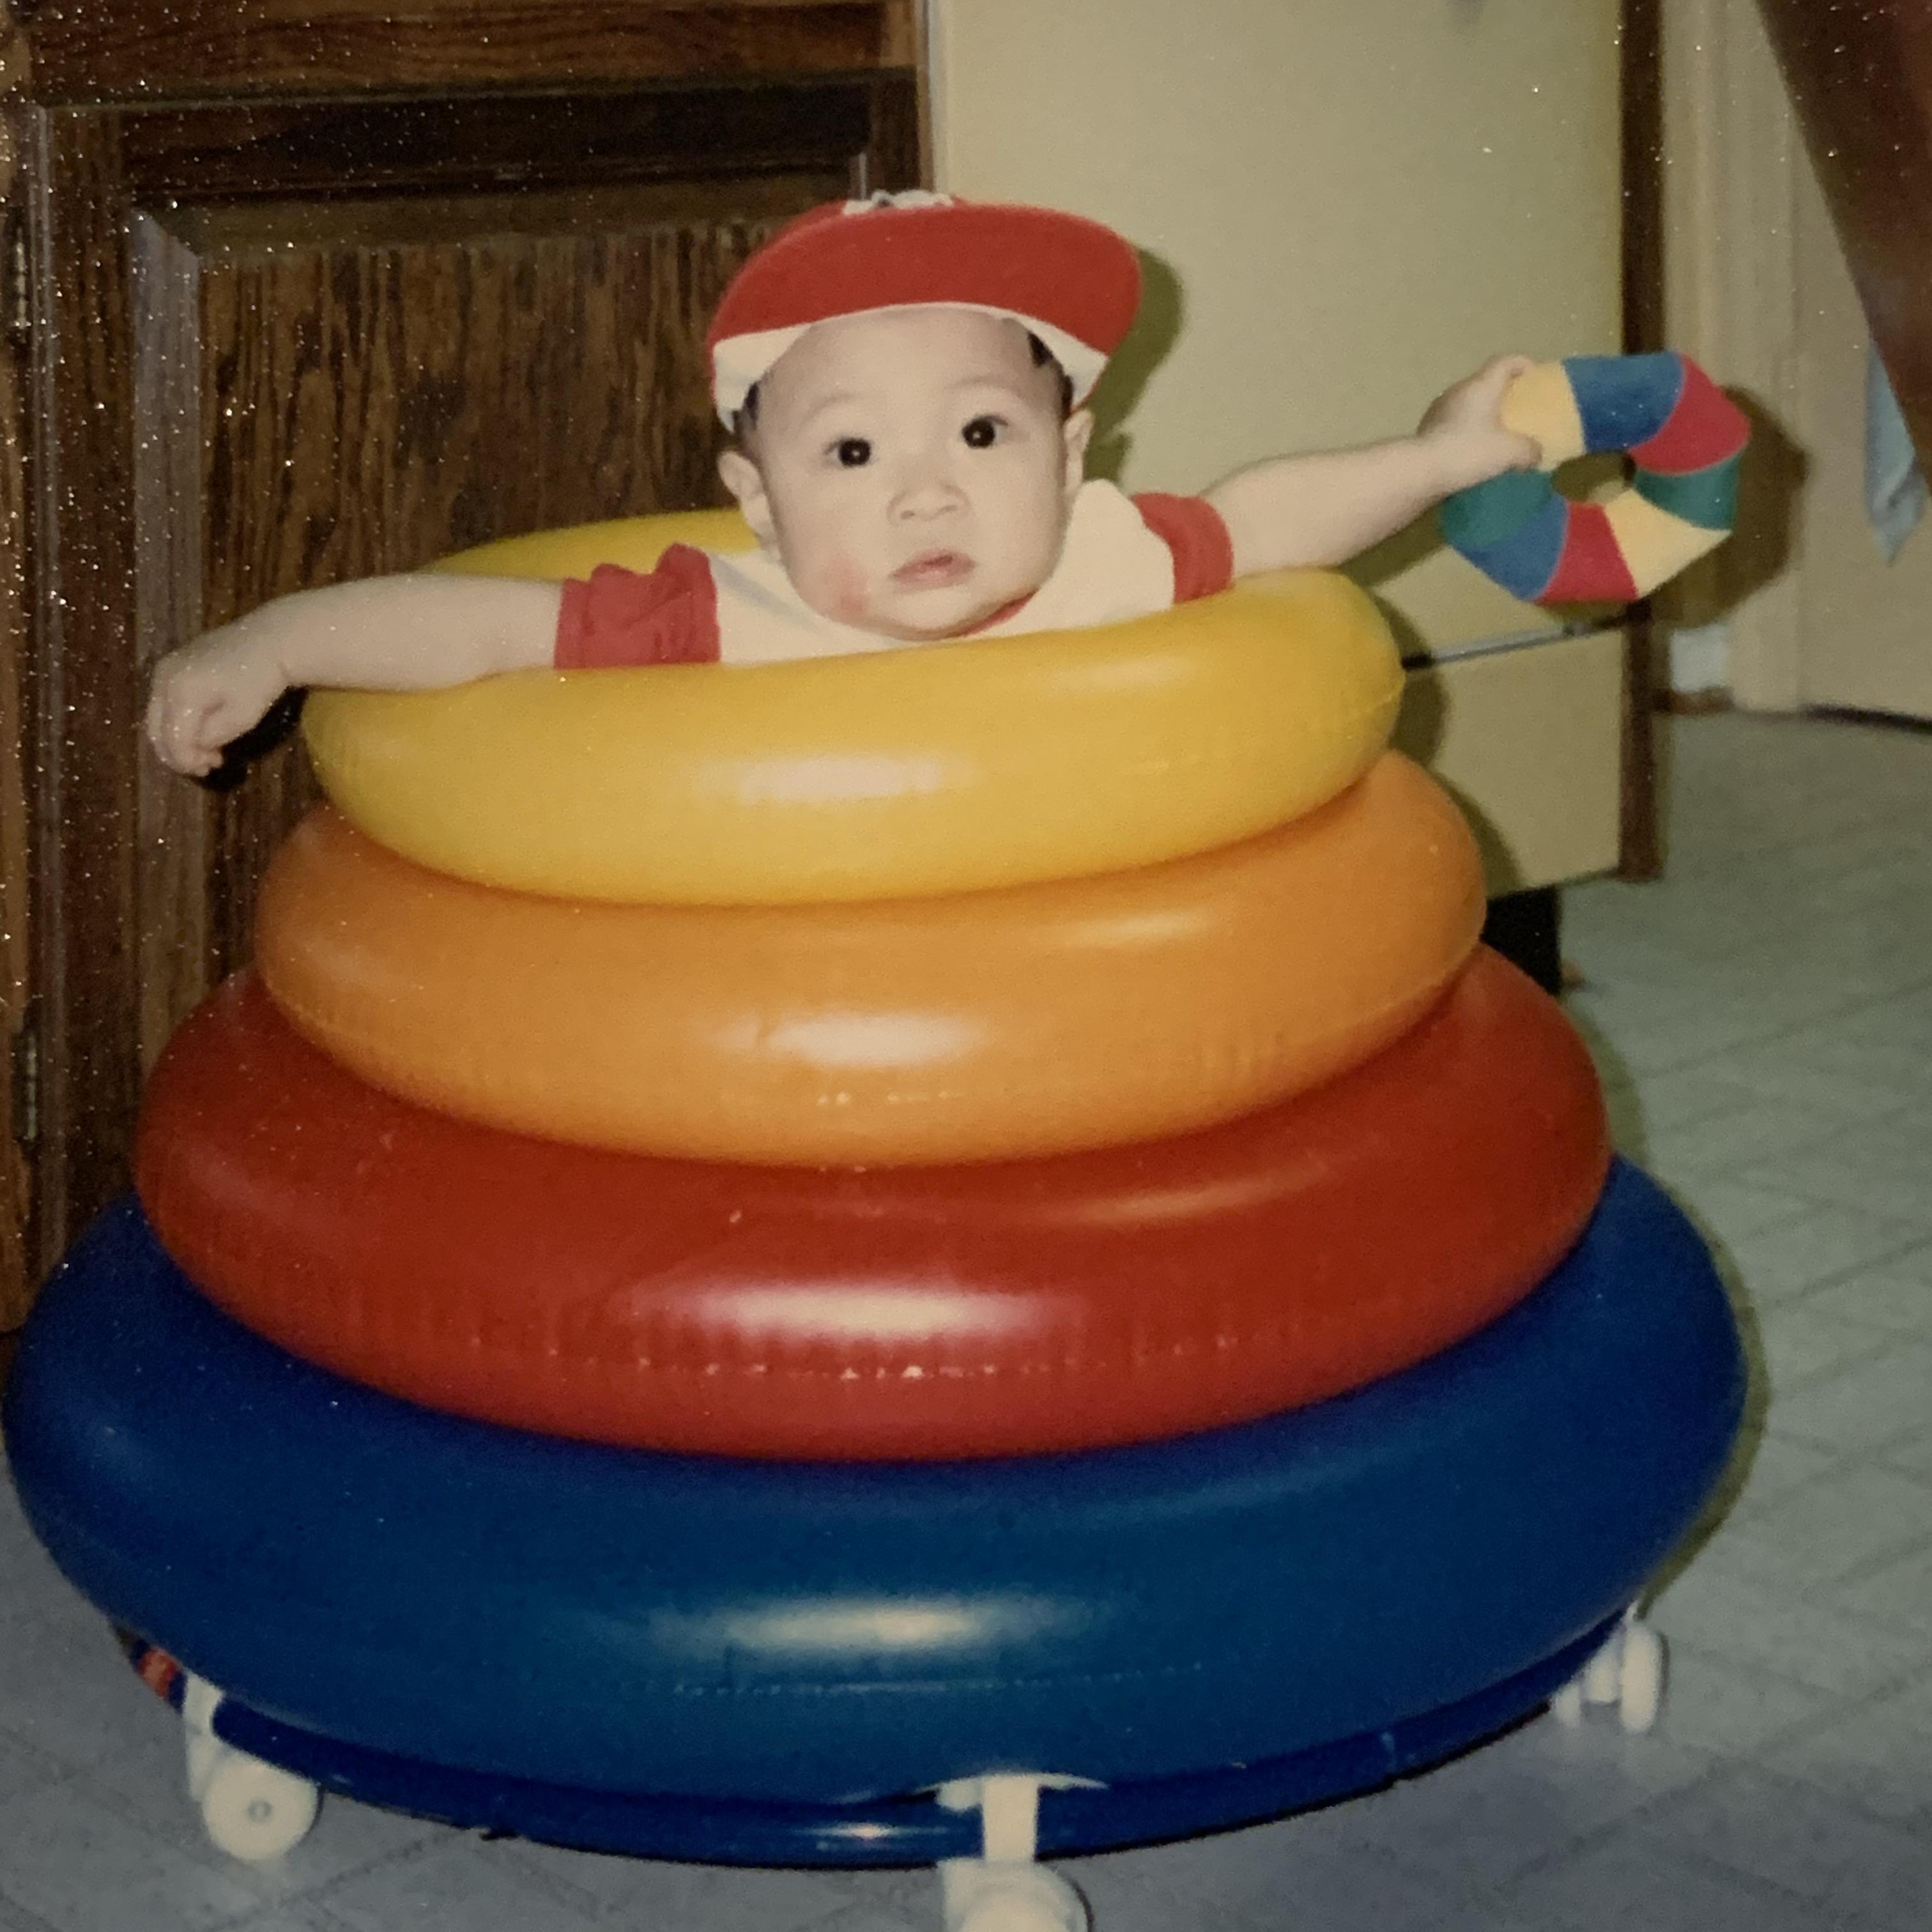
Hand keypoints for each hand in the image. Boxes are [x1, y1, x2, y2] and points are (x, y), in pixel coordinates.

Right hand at [145, 622, 289, 776]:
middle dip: (178, 754)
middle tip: (206, 766)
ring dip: (177, 739)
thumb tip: (194, 748)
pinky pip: (164, 702)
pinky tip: (203, 729)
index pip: (173, 739)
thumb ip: (212, 737)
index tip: (210, 770)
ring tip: (208, 751)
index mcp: (181, 692)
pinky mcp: (171, 665)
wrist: (270, 640)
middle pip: (156, 729)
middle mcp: (164, 679)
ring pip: (156, 717)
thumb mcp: (241, 718)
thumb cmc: (261, 680)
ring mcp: (164, 669)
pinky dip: (178, 721)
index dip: (187, 761)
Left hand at [1418, 354, 1542, 490]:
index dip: (1522, 364)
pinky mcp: (1426, 431)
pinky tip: (1473, 453)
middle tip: (1517, 412)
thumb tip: (1534, 453)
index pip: (1504, 362)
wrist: (1420, 472)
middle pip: (1484, 384)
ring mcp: (1437, 411)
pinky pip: (1452, 425)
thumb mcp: (1510, 452)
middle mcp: (1457, 391)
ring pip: (1466, 406)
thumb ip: (1529, 449)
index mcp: (1480, 386)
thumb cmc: (1469, 452)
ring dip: (1481, 417)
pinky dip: (1466, 433)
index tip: (1534, 375)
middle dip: (1502, 395)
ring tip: (1495, 436)